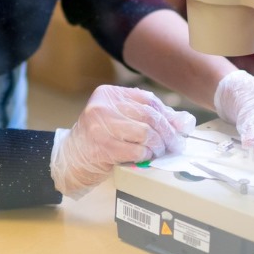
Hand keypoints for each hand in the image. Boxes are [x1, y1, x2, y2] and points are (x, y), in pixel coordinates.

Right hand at [50, 85, 195, 197]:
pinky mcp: (102, 148)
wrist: (70, 159)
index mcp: (108, 94)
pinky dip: (146, 156)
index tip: (178, 129)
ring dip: (158, 146)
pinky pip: (137, 151)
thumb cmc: (98, 139)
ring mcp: (100, 127)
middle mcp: (102, 106)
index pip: (148, 99)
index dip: (167, 115)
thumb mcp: (119, 120)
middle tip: (175, 145)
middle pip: (149, 115)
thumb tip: (183, 123)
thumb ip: (147, 117)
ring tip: (159, 152)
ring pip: (145, 133)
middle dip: (167, 132)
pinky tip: (146, 158)